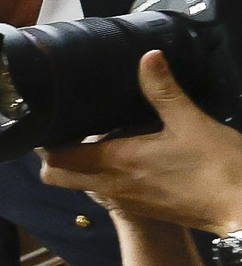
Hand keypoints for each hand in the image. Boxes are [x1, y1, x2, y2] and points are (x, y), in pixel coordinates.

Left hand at [39, 52, 241, 231]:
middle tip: (67, 128)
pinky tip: (122, 154)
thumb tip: (148, 57)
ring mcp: (123, 200)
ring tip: (92, 137)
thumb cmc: (219, 166)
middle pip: (56, 177)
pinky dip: (99, 175)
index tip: (51, 120)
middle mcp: (111, 186)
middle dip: (53, 155)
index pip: (55, 159)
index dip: (46, 141)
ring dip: (75, 165)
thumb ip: (163, 90)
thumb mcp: (191, 121)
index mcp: (116, 162)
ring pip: (78, 185)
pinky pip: (103, 191)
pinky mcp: (139, 208)